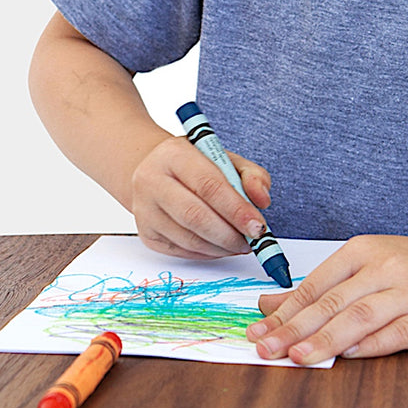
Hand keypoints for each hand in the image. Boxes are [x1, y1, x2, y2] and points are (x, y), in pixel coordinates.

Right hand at [130, 134, 273, 258]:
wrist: (154, 172)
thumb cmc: (194, 166)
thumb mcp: (226, 159)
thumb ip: (251, 175)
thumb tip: (262, 201)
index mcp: (173, 154)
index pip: (208, 185)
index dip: (236, 209)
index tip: (258, 226)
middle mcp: (151, 180)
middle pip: (195, 216)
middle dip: (230, 234)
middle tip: (252, 241)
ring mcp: (144, 209)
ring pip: (189, 239)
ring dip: (221, 247)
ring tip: (240, 243)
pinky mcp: (146, 233)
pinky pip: (182, 251)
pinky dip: (208, 253)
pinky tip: (221, 246)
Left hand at [246, 233, 407, 363]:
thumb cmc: (406, 269)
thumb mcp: (360, 267)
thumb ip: (317, 289)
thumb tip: (267, 307)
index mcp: (362, 251)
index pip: (316, 285)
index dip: (285, 312)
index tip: (257, 332)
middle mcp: (386, 267)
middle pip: (334, 302)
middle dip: (296, 328)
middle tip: (267, 349)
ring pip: (364, 316)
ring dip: (328, 338)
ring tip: (299, 357)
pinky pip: (401, 332)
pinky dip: (374, 343)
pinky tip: (349, 355)